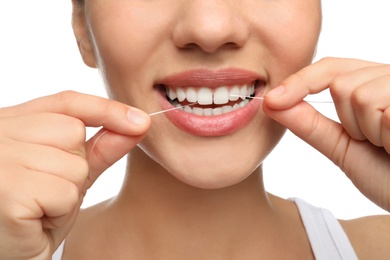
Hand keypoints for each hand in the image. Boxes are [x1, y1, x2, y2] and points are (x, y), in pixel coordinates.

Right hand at [0, 91, 149, 258]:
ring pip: (75, 165)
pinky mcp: (9, 189)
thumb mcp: (68, 175)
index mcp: (11, 124)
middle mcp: (0, 133)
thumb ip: (100, 149)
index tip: (141, 121)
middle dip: (75, 166)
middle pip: (73, 132)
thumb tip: (139, 123)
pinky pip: (66, 193)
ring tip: (39, 209)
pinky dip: (60, 213)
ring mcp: (1, 158)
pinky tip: (34, 221)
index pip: (66, 102)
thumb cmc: (34, 214)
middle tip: (46, 192)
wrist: (8, 254)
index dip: (105, 109)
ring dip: (67, 195)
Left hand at [263, 58, 389, 210]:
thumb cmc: (387, 175)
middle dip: (350, 122)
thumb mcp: (342, 146)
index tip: (270, 100)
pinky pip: (383, 111)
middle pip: (342, 82)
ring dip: (369, 131)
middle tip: (376, 142)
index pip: (331, 68)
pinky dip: (387, 136)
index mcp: (374, 84)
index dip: (300, 81)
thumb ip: (309, 123)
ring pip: (359, 95)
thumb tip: (270, 102)